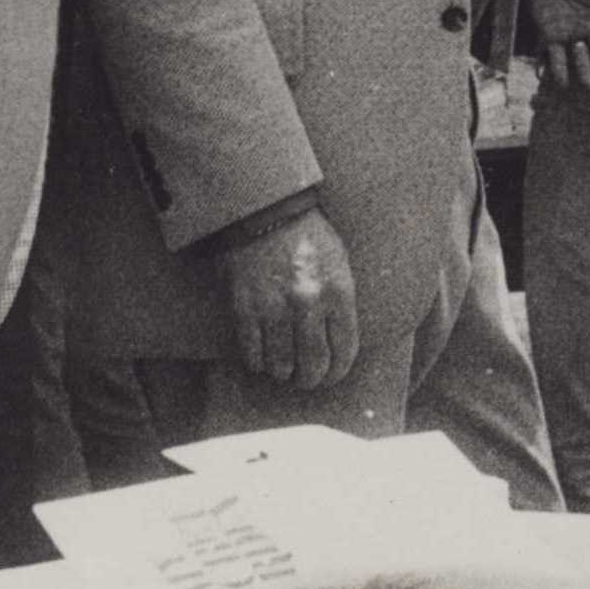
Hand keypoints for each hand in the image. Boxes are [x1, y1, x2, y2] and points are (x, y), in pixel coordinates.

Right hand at [220, 206, 360, 389]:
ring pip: (282, 365)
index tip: (332, 375)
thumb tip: (340, 343)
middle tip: (307, 378)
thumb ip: (342, 301)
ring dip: (284, 373)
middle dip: (312, 378)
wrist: (265, 210)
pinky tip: (262, 359)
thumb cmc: (307, 236)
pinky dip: (258, 362)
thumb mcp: (339, 262)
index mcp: (337, 291)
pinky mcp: (245, 308)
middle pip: (314, 365)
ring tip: (285, 369)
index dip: (338, 371)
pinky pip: (253, 352)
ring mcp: (275, 307)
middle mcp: (308, 303)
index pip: (344, 351)